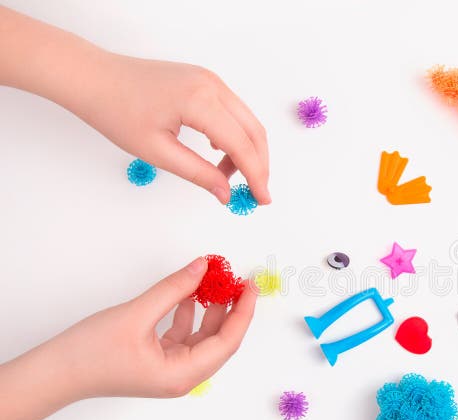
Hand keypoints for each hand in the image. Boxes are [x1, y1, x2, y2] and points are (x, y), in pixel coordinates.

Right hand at [1, 257, 255, 419]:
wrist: (53, 373)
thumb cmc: (90, 353)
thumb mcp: (137, 313)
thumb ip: (174, 289)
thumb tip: (203, 267)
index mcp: (183, 375)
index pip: (228, 341)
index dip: (243, 312)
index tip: (250, 286)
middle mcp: (181, 376)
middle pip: (220, 340)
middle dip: (230, 308)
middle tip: (237, 280)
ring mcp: (170, 369)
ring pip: (202, 336)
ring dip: (210, 309)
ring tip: (216, 281)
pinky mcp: (157, 360)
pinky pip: (184, 335)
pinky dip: (189, 314)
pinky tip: (190, 293)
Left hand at [78, 53, 270, 204]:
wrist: (93, 78)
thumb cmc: (116, 111)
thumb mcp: (157, 151)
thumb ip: (198, 173)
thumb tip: (225, 193)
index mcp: (200, 101)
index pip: (241, 144)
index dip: (255, 175)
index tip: (261, 199)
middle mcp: (212, 85)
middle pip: (253, 131)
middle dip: (259, 165)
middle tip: (255, 193)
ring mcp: (210, 80)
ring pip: (247, 121)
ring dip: (248, 151)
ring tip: (231, 178)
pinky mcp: (205, 82)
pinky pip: (233, 112)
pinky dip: (236, 136)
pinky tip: (221, 155)